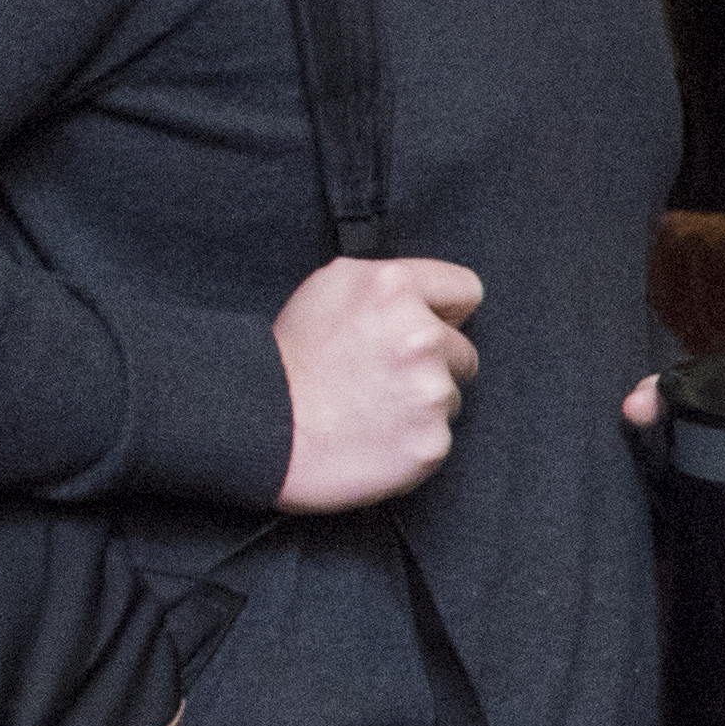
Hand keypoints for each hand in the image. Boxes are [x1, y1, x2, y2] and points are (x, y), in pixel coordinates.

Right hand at [276, 255, 482, 510]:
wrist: (260, 429)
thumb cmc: (290, 359)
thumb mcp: (329, 289)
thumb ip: (387, 285)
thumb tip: (431, 298)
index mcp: (393, 287)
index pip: (465, 290)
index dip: (444, 312)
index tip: (423, 328)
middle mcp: (419, 334)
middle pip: (463, 350)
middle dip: (433, 363)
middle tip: (380, 376)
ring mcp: (429, 390)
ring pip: (451, 396)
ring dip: (421, 403)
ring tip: (370, 407)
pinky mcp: (432, 440)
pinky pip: (439, 436)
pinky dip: (413, 439)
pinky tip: (375, 435)